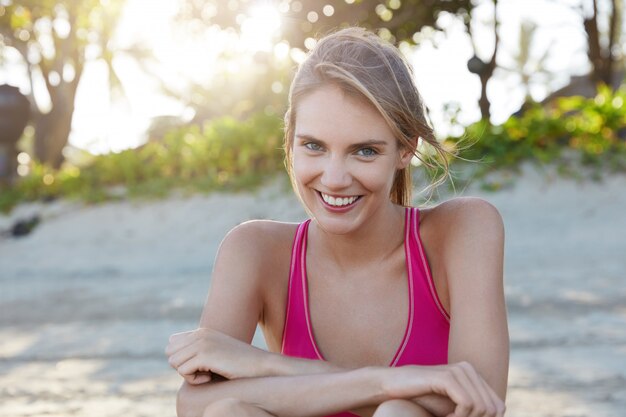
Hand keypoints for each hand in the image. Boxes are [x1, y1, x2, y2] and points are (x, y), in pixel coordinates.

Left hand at [165, 328, 268, 384]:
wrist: (260, 366)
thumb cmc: (239, 365)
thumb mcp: (217, 354)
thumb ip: (197, 351)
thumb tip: (172, 357)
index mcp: (202, 331)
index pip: (172, 344)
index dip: (182, 359)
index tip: (199, 366)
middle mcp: (200, 333)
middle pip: (170, 353)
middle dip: (182, 366)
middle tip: (201, 371)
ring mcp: (202, 342)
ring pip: (174, 362)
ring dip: (188, 374)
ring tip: (207, 373)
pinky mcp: (205, 354)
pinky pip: (183, 371)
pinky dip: (194, 380)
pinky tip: (210, 377)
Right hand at [383, 362, 504, 416]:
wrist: (393, 387)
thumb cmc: (422, 399)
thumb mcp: (453, 406)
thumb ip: (473, 410)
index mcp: (474, 375)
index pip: (498, 407)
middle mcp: (469, 369)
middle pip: (493, 409)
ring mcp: (459, 370)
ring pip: (482, 408)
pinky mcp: (447, 376)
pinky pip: (467, 404)